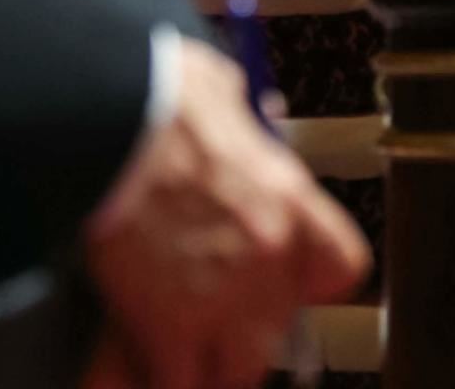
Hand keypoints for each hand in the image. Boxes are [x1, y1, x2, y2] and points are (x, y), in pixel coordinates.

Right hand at [85, 36, 371, 388]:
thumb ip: (235, 124)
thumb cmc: (159, 97)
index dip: (309, 285)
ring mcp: (224, 298)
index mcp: (288, 197)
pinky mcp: (171, 324)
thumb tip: (224, 105)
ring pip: (235, 371)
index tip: (287, 290)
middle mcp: (269, 256)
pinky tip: (134, 368)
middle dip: (243, 339)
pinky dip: (152, 376)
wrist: (115, 118)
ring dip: (204, 367)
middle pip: (279, 334)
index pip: (339, 267)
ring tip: (175, 359)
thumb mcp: (222, 94)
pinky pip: (177, 379)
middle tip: (210, 330)